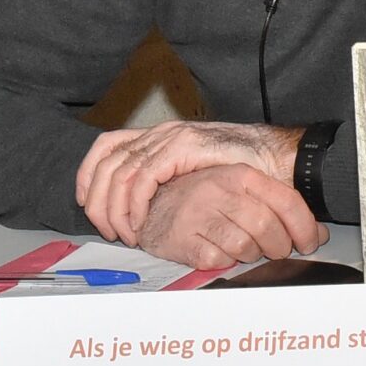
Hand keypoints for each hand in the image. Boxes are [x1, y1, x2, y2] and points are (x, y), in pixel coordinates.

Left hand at [75, 120, 303, 245]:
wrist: (279, 159)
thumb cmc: (245, 170)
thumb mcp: (198, 172)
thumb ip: (172, 179)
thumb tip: (146, 203)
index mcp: (161, 135)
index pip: (108, 145)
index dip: (88, 173)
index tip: (85, 202)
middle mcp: (162, 132)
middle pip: (106, 161)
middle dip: (97, 199)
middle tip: (107, 229)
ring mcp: (172, 138)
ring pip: (119, 172)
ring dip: (114, 207)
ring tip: (124, 233)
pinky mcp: (183, 149)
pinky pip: (142, 179)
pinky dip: (134, 205)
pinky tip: (140, 224)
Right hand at [133, 166, 325, 269]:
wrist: (154, 204)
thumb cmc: (204, 198)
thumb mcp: (241, 190)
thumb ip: (278, 206)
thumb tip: (317, 233)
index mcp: (241, 175)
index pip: (286, 201)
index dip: (304, 227)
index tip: (310, 242)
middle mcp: (220, 190)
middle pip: (267, 226)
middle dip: (280, 246)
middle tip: (277, 251)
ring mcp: (199, 213)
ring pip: (245, 245)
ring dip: (252, 255)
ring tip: (246, 250)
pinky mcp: (183, 238)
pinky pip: (218, 260)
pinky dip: (226, 262)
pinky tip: (222, 253)